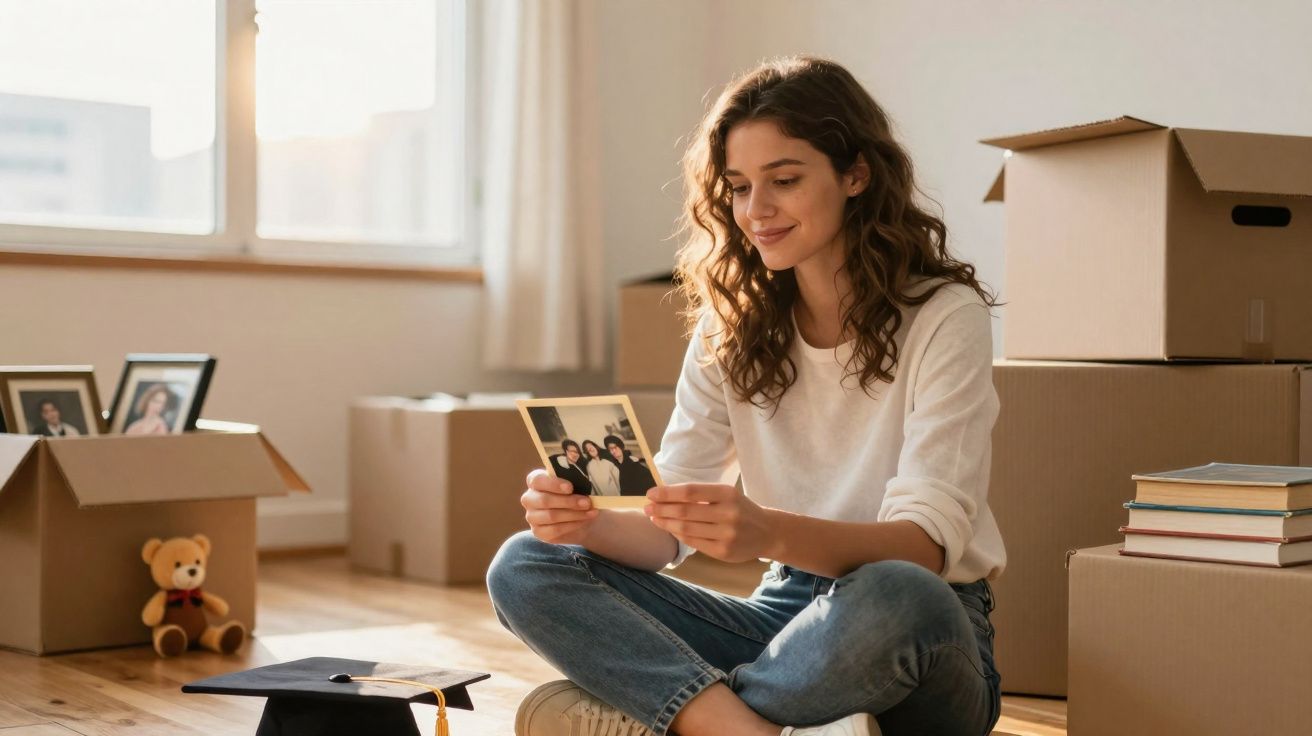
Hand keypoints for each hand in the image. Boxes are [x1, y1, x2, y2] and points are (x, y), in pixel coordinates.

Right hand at [521, 469, 598, 544]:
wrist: (581, 515)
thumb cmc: (576, 494)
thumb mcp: (577, 484)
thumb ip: (575, 479)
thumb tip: (581, 476)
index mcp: (535, 481)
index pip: (537, 480)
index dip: (553, 484)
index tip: (570, 487)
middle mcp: (529, 498)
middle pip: (544, 500)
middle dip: (568, 501)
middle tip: (587, 502)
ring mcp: (532, 516)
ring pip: (551, 516)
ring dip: (574, 514)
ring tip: (591, 512)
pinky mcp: (538, 532)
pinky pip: (555, 530)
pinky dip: (572, 525)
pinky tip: (584, 521)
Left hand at [644, 483, 778, 562]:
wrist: (768, 532)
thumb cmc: (741, 509)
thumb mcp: (727, 495)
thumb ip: (701, 496)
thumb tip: (665, 496)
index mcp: (727, 494)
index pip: (690, 492)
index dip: (667, 493)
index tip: (651, 494)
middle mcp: (728, 513)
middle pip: (685, 511)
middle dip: (661, 509)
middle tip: (647, 507)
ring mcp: (726, 535)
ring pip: (686, 529)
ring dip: (666, 523)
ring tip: (654, 518)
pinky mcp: (723, 552)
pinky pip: (694, 542)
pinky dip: (678, 535)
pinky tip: (670, 530)